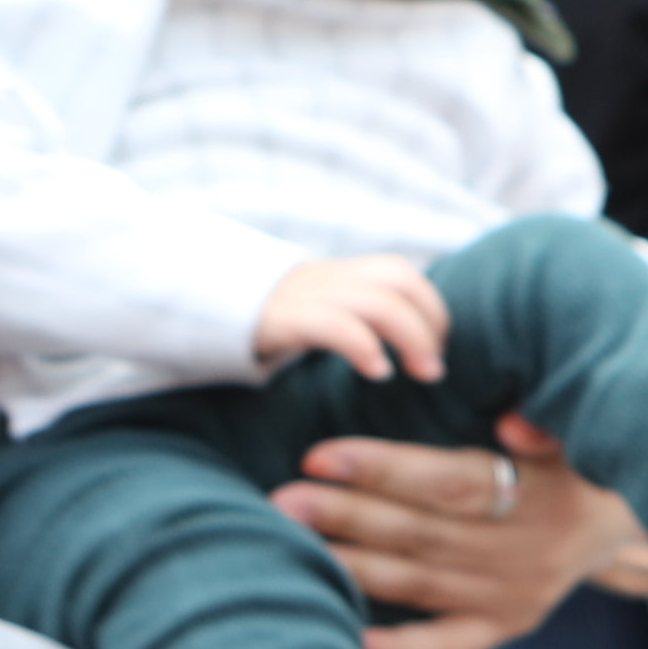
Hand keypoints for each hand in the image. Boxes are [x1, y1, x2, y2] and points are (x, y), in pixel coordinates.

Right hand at [252, 254, 452, 380]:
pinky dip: (366, 348)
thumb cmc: (285, 318)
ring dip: (413, 338)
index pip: (406, 276)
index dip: (432, 310)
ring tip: (424, 374)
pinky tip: (379, 372)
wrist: (210, 306)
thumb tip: (419, 346)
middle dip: (431, 323)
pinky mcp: (289, 319)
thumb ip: (368, 315)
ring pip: (380, 303)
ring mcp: (311, 295)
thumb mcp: (330, 307)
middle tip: (435, 368)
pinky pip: (337, 326)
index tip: (437, 348)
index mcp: (346, 274)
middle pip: (402, 282)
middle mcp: (333, 278)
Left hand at [282, 415, 647, 648]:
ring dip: (352, 564)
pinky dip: (398, 646)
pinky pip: (446, 642)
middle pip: (422, 533)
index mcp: (540, 497)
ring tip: (290, 547)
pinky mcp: (505, 626)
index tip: (320, 457)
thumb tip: (514, 426)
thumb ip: (547, 426)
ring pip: (420, 581)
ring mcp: (514, 595)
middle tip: (282, 503)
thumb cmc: (578, 464)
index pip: (450, 483)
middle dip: (347, 516)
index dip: (384, 470)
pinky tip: (348, 636)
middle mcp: (527, 552)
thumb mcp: (576, 435)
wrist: (632, 521)